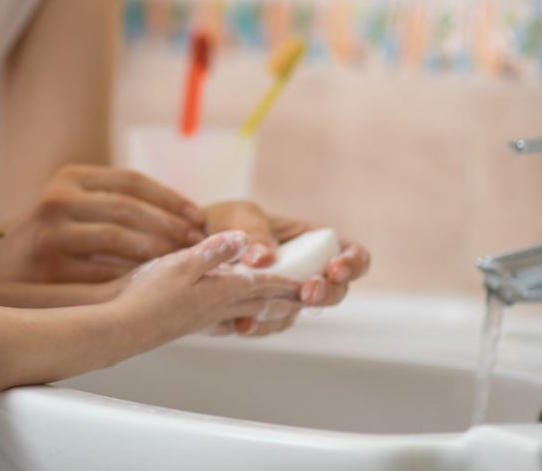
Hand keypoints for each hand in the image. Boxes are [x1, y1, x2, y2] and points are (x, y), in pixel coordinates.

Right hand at [0, 164, 207, 283]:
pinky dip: (131, 276)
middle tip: (198, 245)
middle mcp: (59, 197)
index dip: (170, 198)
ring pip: (118, 237)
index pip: (132, 180)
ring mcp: (51, 229)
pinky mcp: (47, 263)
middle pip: (129, 208)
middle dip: (170, 226)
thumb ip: (115, 204)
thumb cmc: (52, 239)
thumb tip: (184, 215)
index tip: (198, 217)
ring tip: (180, 264)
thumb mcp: (76, 206)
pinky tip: (152, 284)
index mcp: (72, 176)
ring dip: (155, 251)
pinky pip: (101, 270)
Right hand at [115, 231, 301, 344]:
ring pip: (243, 312)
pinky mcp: (186, 322)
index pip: (263, 284)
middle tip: (307, 297)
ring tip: (278, 307)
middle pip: (260, 302)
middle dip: (285, 298)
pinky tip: (230, 316)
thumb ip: (214, 252)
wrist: (121, 327)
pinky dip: (237, 315)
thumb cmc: (146, 295)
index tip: (311, 280)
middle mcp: (216, 307)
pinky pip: (223, 318)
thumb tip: (245, 239)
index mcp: (220, 291)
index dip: (287, 280)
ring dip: (265, 308)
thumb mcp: (180, 264)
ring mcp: (202, 318)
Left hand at [202, 203, 370, 334]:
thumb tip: (265, 259)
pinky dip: (258, 326)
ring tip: (266, 311)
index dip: (352, 264)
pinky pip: (270, 324)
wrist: (188, 243)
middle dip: (326, 294)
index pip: (351, 254)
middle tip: (308, 293)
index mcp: (312, 241)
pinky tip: (242, 324)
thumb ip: (254, 232)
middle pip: (335, 291)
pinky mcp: (262, 311)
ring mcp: (286, 294)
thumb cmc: (224, 221)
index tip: (335, 268)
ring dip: (287, 314)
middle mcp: (306, 271)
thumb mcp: (240, 215)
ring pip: (301, 312)